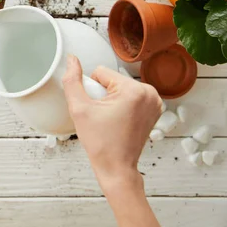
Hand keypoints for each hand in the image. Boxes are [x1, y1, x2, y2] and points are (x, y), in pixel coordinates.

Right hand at [62, 55, 162, 192]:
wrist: (116, 167)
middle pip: (112, 79)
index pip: (100, 72)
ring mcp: (155, 101)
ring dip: (111, 99)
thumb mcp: (79, 108)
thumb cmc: (100, 142)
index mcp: (134, 90)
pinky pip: (130, 95)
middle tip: (102, 117)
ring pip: (120, 87)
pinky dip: (122, 105)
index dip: (92, 90)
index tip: (97, 110)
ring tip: (110, 119)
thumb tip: (72, 59)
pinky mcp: (154, 109)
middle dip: (103, 95)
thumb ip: (72, 80)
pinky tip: (119, 120)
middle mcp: (150, 92)